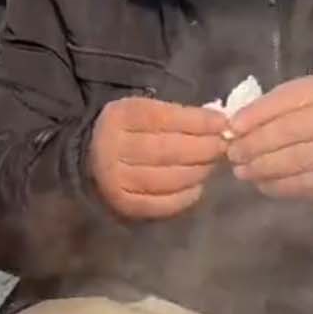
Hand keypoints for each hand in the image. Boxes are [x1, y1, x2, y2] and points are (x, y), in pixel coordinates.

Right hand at [88, 97, 230, 221]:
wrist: (89, 158)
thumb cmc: (127, 130)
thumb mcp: (143, 110)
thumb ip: (177, 115)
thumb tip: (217, 123)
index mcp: (119, 117)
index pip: (164, 119)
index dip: (197, 121)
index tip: (222, 123)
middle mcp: (113, 147)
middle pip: (167, 150)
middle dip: (203, 148)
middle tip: (223, 147)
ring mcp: (116, 179)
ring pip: (167, 178)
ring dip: (197, 172)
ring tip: (211, 165)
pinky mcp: (123, 204)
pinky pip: (160, 203)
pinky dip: (184, 196)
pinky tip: (197, 187)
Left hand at [227, 75, 312, 201]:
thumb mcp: (311, 104)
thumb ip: (277, 109)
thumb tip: (234, 126)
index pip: (289, 98)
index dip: (257, 113)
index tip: (231, 128)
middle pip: (291, 130)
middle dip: (255, 144)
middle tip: (233, 154)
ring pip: (299, 159)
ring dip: (264, 168)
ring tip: (242, 171)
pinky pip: (310, 184)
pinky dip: (282, 186)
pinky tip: (264, 185)